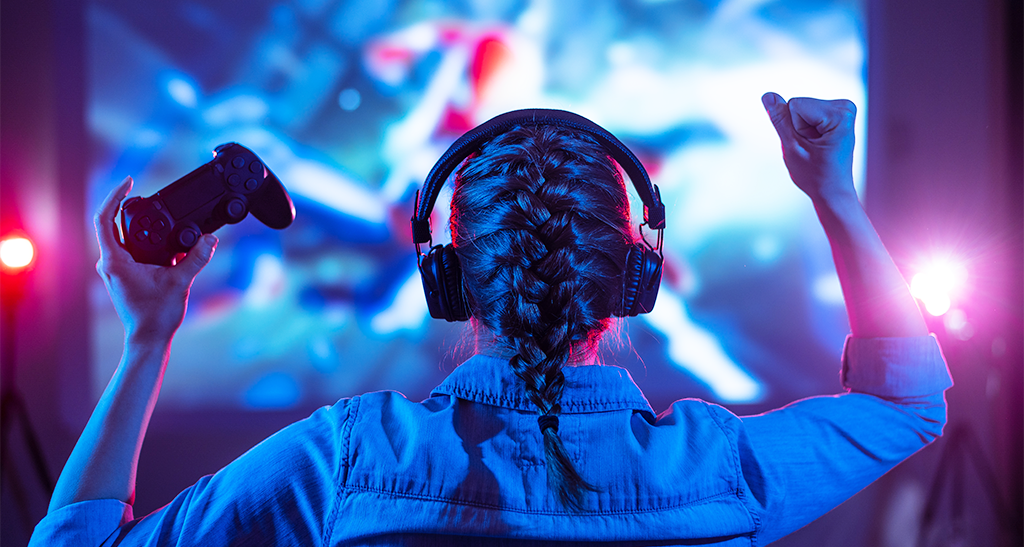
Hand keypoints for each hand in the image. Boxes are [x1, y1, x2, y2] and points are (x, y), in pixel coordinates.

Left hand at [94, 176, 217, 343]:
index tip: (128, 181)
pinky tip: (165, 242)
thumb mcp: (180, 282)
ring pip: (123, 237)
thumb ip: (196, 258)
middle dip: (132, 207)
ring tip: (161, 217)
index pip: (105, 218)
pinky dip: (146, 240)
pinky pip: (130, 249)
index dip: (115, 196)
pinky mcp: (123, 275)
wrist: (149, 339)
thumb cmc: (156, 316)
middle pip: (114, 223)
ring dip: (142, 226)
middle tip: (149, 195)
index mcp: (115, 260)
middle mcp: (110, 262)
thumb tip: (210, 238)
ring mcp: (115, 269)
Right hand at [762, 92, 856, 202]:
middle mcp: (845, 107)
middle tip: (811, 148)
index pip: (795, 105)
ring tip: (815, 147)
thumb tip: (768, 95)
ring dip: (802, 130)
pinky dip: (807, 129)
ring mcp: (842, 109)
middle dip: (799, 128)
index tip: (809, 146)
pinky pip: (806, 112)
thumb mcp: (792, 147)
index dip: (795, 129)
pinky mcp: (836, 112)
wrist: (831, 191)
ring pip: (800, 108)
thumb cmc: (815, 175)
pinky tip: (818, 143)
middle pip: (798, 105)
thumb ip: (779, 119)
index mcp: (840, 114)